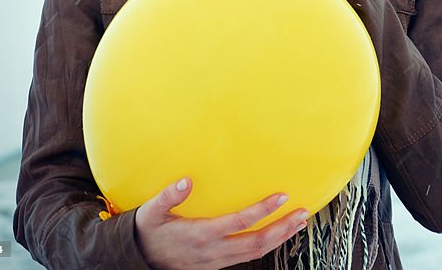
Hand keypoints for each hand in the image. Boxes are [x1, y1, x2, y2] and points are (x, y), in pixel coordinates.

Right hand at [134, 177, 308, 269]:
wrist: (139, 260)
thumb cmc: (148, 232)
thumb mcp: (150, 213)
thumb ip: (168, 196)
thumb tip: (186, 181)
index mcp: (201, 235)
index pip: (240, 223)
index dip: (263, 210)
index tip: (282, 196)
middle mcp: (213, 251)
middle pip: (257, 243)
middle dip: (282, 228)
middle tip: (303, 212)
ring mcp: (217, 261)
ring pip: (256, 253)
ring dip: (280, 238)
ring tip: (299, 222)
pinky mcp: (218, 265)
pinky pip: (248, 257)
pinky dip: (267, 245)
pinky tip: (278, 234)